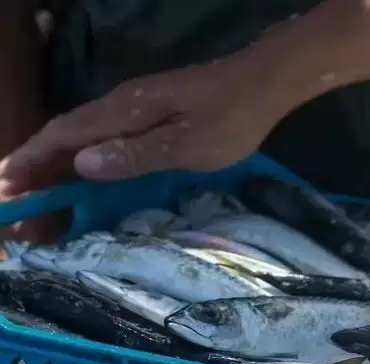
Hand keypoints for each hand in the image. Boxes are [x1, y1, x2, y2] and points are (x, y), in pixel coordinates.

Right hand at [0, 52, 281, 199]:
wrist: (264, 82)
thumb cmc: (232, 117)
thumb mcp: (188, 145)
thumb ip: (135, 155)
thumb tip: (81, 164)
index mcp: (124, 110)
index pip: (64, 135)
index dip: (32, 161)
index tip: (6, 186)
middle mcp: (121, 103)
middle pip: (67, 132)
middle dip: (36, 163)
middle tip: (13, 196)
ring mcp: (136, 104)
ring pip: (84, 132)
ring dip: (57, 159)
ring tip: (38, 188)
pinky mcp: (152, 109)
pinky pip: (104, 132)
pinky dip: (84, 152)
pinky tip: (84, 170)